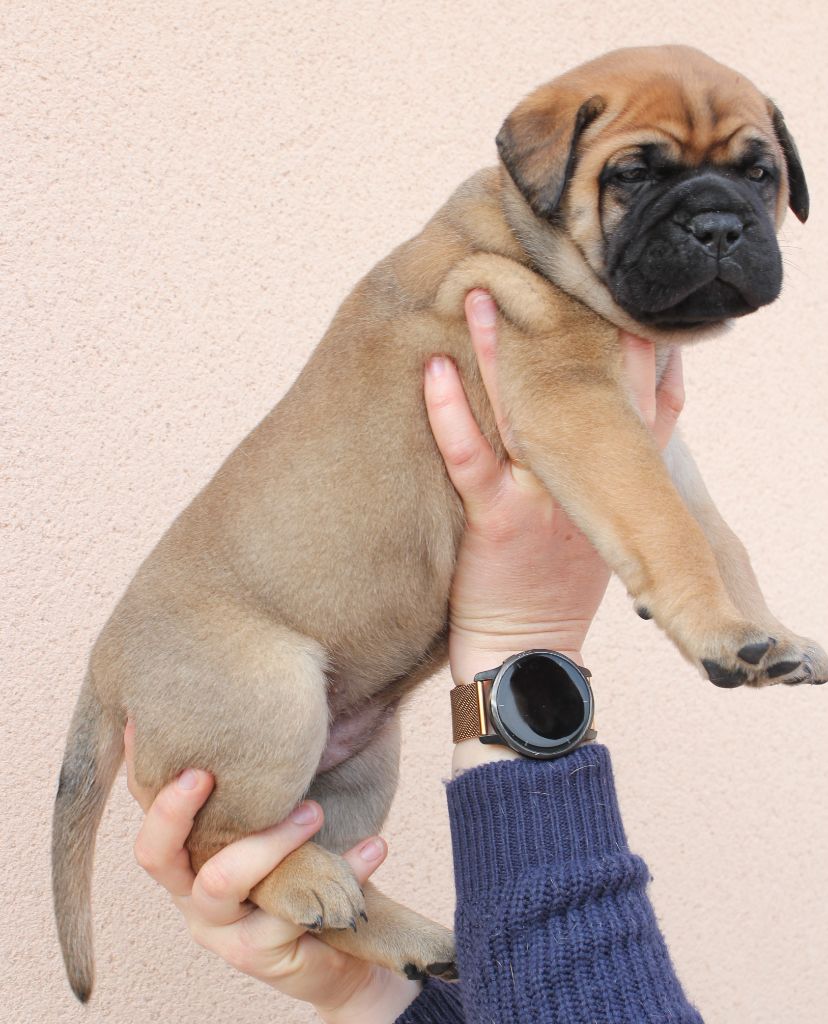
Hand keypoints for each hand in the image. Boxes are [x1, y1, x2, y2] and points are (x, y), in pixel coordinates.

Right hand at [125, 723, 418, 1023]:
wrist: (344, 934)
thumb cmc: (312, 850)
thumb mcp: (289, 797)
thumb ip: (277, 755)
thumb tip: (297, 670)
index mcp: (189, 844)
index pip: (147, 803)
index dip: (143, 764)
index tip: (145, 723)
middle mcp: (190, 886)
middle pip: (154, 853)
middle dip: (175, 810)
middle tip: (204, 774)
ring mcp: (220, 926)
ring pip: (222, 880)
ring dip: (271, 841)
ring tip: (315, 812)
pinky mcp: (257, 954)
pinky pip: (289, 914)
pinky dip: (341, 872)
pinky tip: (373, 847)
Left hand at [423, 291, 683, 769]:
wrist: (528, 658)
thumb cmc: (561, 587)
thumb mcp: (612, 526)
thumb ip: (625, 468)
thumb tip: (643, 404)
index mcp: (621, 482)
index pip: (646, 397)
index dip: (639, 341)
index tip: (623, 288)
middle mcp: (589, 484)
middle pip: (587, 388)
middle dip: (572, 325)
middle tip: (553, 263)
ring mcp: (543, 500)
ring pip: (524, 410)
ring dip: (500, 347)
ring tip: (480, 290)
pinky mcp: (498, 523)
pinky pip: (472, 458)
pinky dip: (452, 413)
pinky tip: (435, 368)